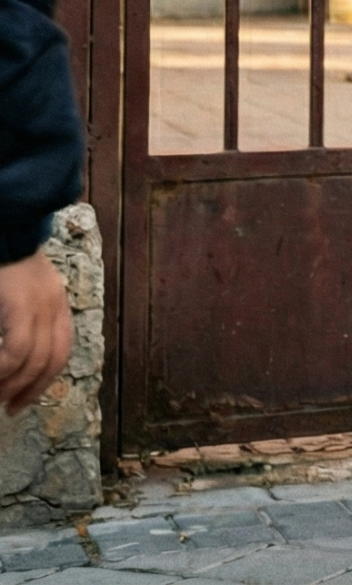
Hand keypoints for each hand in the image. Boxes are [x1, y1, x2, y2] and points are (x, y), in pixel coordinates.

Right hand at [0, 253, 69, 415]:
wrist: (3, 227)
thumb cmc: (2, 260)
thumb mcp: (17, 292)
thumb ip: (19, 318)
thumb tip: (12, 352)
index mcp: (56, 303)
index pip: (61, 351)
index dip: (44, 380)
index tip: (25, 398)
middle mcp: (55, 306)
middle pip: (52, 360)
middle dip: (31, 390)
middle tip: (9, 408)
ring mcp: (41, 305)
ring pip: (34, 360)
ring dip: (13, 384)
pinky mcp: (22, 304)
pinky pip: (17, 349)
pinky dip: (3, 368)